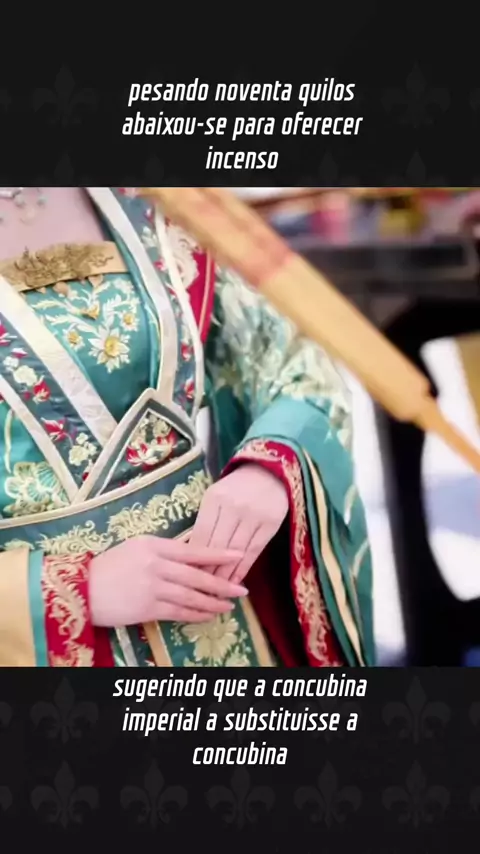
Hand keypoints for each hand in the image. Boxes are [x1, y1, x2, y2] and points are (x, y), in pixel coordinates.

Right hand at [89, 536, 246, 627]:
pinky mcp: (147, 609)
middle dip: (222, 584)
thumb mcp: (137, 547)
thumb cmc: (111, 565)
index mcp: (155, 546)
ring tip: (228, 606)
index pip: (194, 550)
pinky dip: (195, 615)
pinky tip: (208, 615)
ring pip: (191, 597)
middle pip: (197, 576)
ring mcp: (153, 588)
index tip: (238, 556)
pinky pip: (178, 612)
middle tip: (242, 590)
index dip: (218, 555)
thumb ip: (164, 550)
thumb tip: (194, 556)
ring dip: (212, 603)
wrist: (83, 588)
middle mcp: (157, 566)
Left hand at [188, 463, 288, 583]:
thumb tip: (191, 556)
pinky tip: (235, 581)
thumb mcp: (215, 498)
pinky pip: (253, 552)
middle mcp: (234, 507)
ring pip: (234, 553)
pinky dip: (243, 569)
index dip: (194, 560)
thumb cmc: (235, 488)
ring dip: (225, 575)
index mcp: (215, 499)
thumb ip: (205, 522)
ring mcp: (253, 516)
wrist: (269, 473)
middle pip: (216, 547)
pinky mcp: (270, 525)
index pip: (201, 536)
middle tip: (199, 591)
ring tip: (216, 591)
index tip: (187, 577)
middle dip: (207, 572)